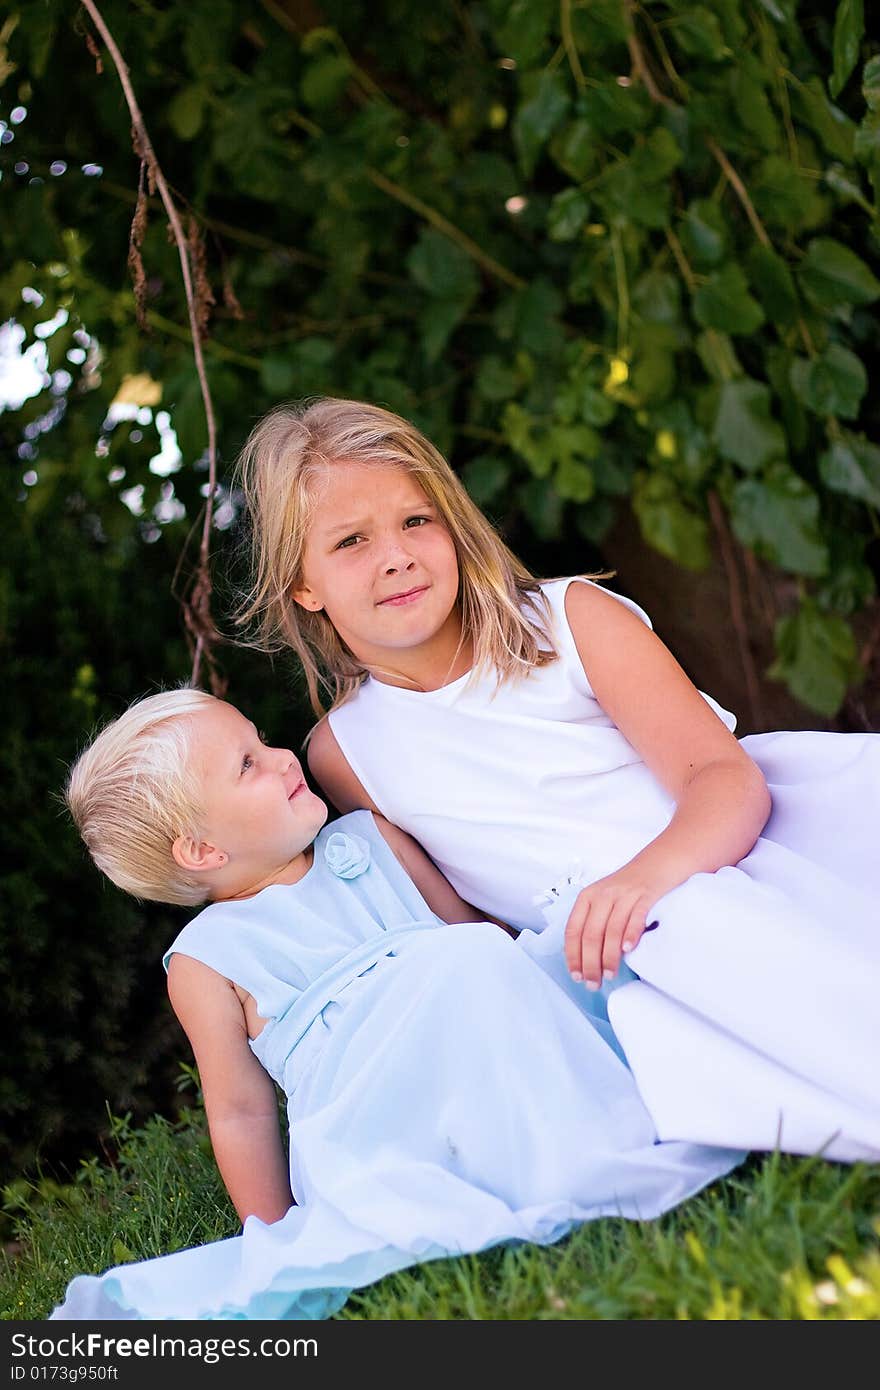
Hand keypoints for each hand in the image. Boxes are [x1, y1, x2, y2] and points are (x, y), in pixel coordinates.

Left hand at [563, 869, 660, 987]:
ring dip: (609, 956)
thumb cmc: (627, 888)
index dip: (573, 955)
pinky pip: (636, 917)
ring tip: (609, 975)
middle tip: (593, 984)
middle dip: (590, 963)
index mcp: (587, 897)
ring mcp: (625, 894)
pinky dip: (630, 934)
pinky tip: (628, 950)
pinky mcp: (646, 895)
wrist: (657, 863)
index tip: (576, 975)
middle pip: (591, 934)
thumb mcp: (603, 900)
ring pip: (611, 930)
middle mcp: (603, 895)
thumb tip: (583, 958)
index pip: (573, 930)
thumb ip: (592, 922)